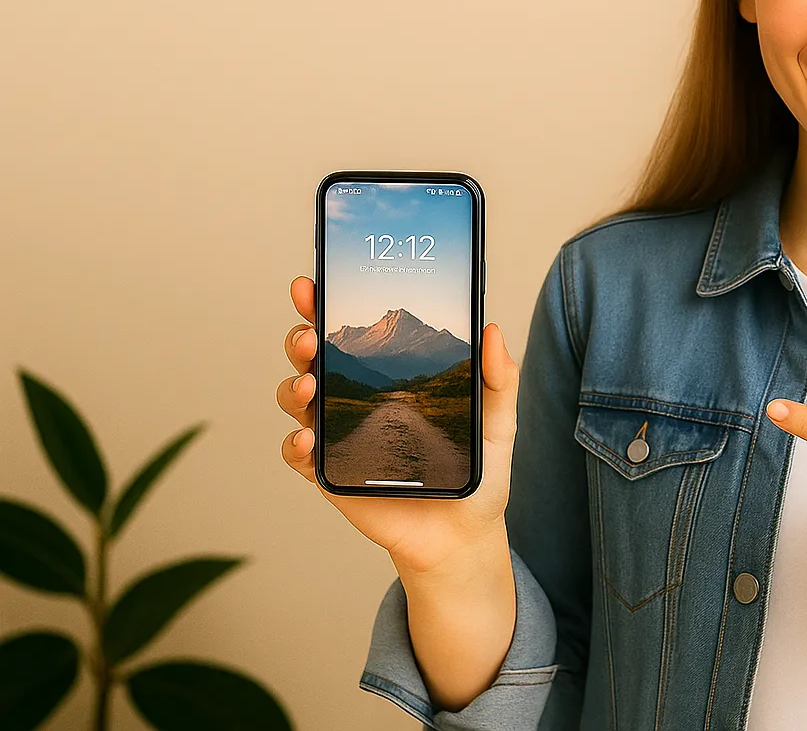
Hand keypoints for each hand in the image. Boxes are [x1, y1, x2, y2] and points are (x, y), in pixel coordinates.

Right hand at [276, 275, 516, 577]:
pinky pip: (298, 456)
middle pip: (312, 357)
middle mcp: (356, 399)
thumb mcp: (497, 423)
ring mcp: (338, 436)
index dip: (325, 306)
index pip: (350, 332)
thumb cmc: (477, 474)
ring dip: (293, 386)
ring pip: (296, 399)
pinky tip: (309, 439)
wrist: (463, 536)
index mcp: (388, 376)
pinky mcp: (330, 476)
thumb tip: (493, 329)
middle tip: (309, 335)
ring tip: (309, 385)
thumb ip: (498, 380)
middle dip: (300, 337)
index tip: (314, 285)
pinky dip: (295, 444)